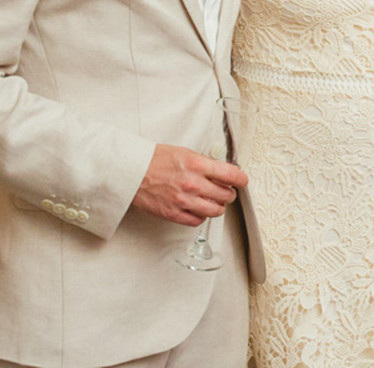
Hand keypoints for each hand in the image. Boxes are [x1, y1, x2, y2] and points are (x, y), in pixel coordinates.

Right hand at [132, 143, 247, 226]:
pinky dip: (202, 215)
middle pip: (226, 195)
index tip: (242, 180)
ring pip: (215, 211)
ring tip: (214, 201)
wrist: (131, 171)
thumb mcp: (184, 152)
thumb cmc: (154, 160)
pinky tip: (199, 208)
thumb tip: (222, 172)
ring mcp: (183, 201)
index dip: (241, 179)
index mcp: (196, 165)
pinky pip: (197, 220)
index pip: (231, 175)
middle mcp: (192, 184)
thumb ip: (204, 163)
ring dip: (218, 206)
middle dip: (230, 193)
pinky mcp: (173, 213)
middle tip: (227, 190)